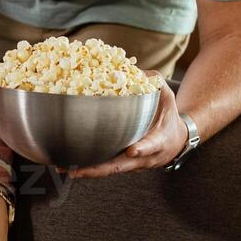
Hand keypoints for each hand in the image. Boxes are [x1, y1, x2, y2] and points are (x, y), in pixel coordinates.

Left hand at [63, 77, 186, 177]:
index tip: (133, 151)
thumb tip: (132, 69)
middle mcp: (144, 157)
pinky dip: (87, 168)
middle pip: (121, 166)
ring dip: (86, 171)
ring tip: (63, 168)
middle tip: (76, 169)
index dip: (143, 149)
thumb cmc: (168, 115)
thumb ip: (152, 82)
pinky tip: (67, 166)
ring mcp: (133, 164)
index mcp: (159, 140)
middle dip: (97, 169)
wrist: (176, 141)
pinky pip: (105, 168)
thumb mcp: (166, 97)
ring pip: (109, 170)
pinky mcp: (123, 165)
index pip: (151, 145)